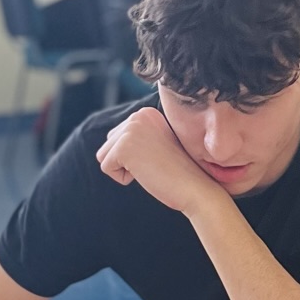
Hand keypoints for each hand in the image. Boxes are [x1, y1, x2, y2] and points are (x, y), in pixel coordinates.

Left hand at [96, 106, 216, 215]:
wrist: (195, 186)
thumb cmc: (179, 172)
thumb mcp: (156, 145)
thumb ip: (138, 137)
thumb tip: (111, 140)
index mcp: (147, 113)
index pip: (118, 136)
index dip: (135, 156)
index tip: (159, 158)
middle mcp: (138, 115)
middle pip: (109, 144)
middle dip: (127, 161)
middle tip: (154, 164)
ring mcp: (131, 129)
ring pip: (104, 155)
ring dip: (124, 169)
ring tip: (150, 168)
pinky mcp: (124, 146)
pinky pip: (106, 168)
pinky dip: (123, 178)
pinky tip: (146, 173)